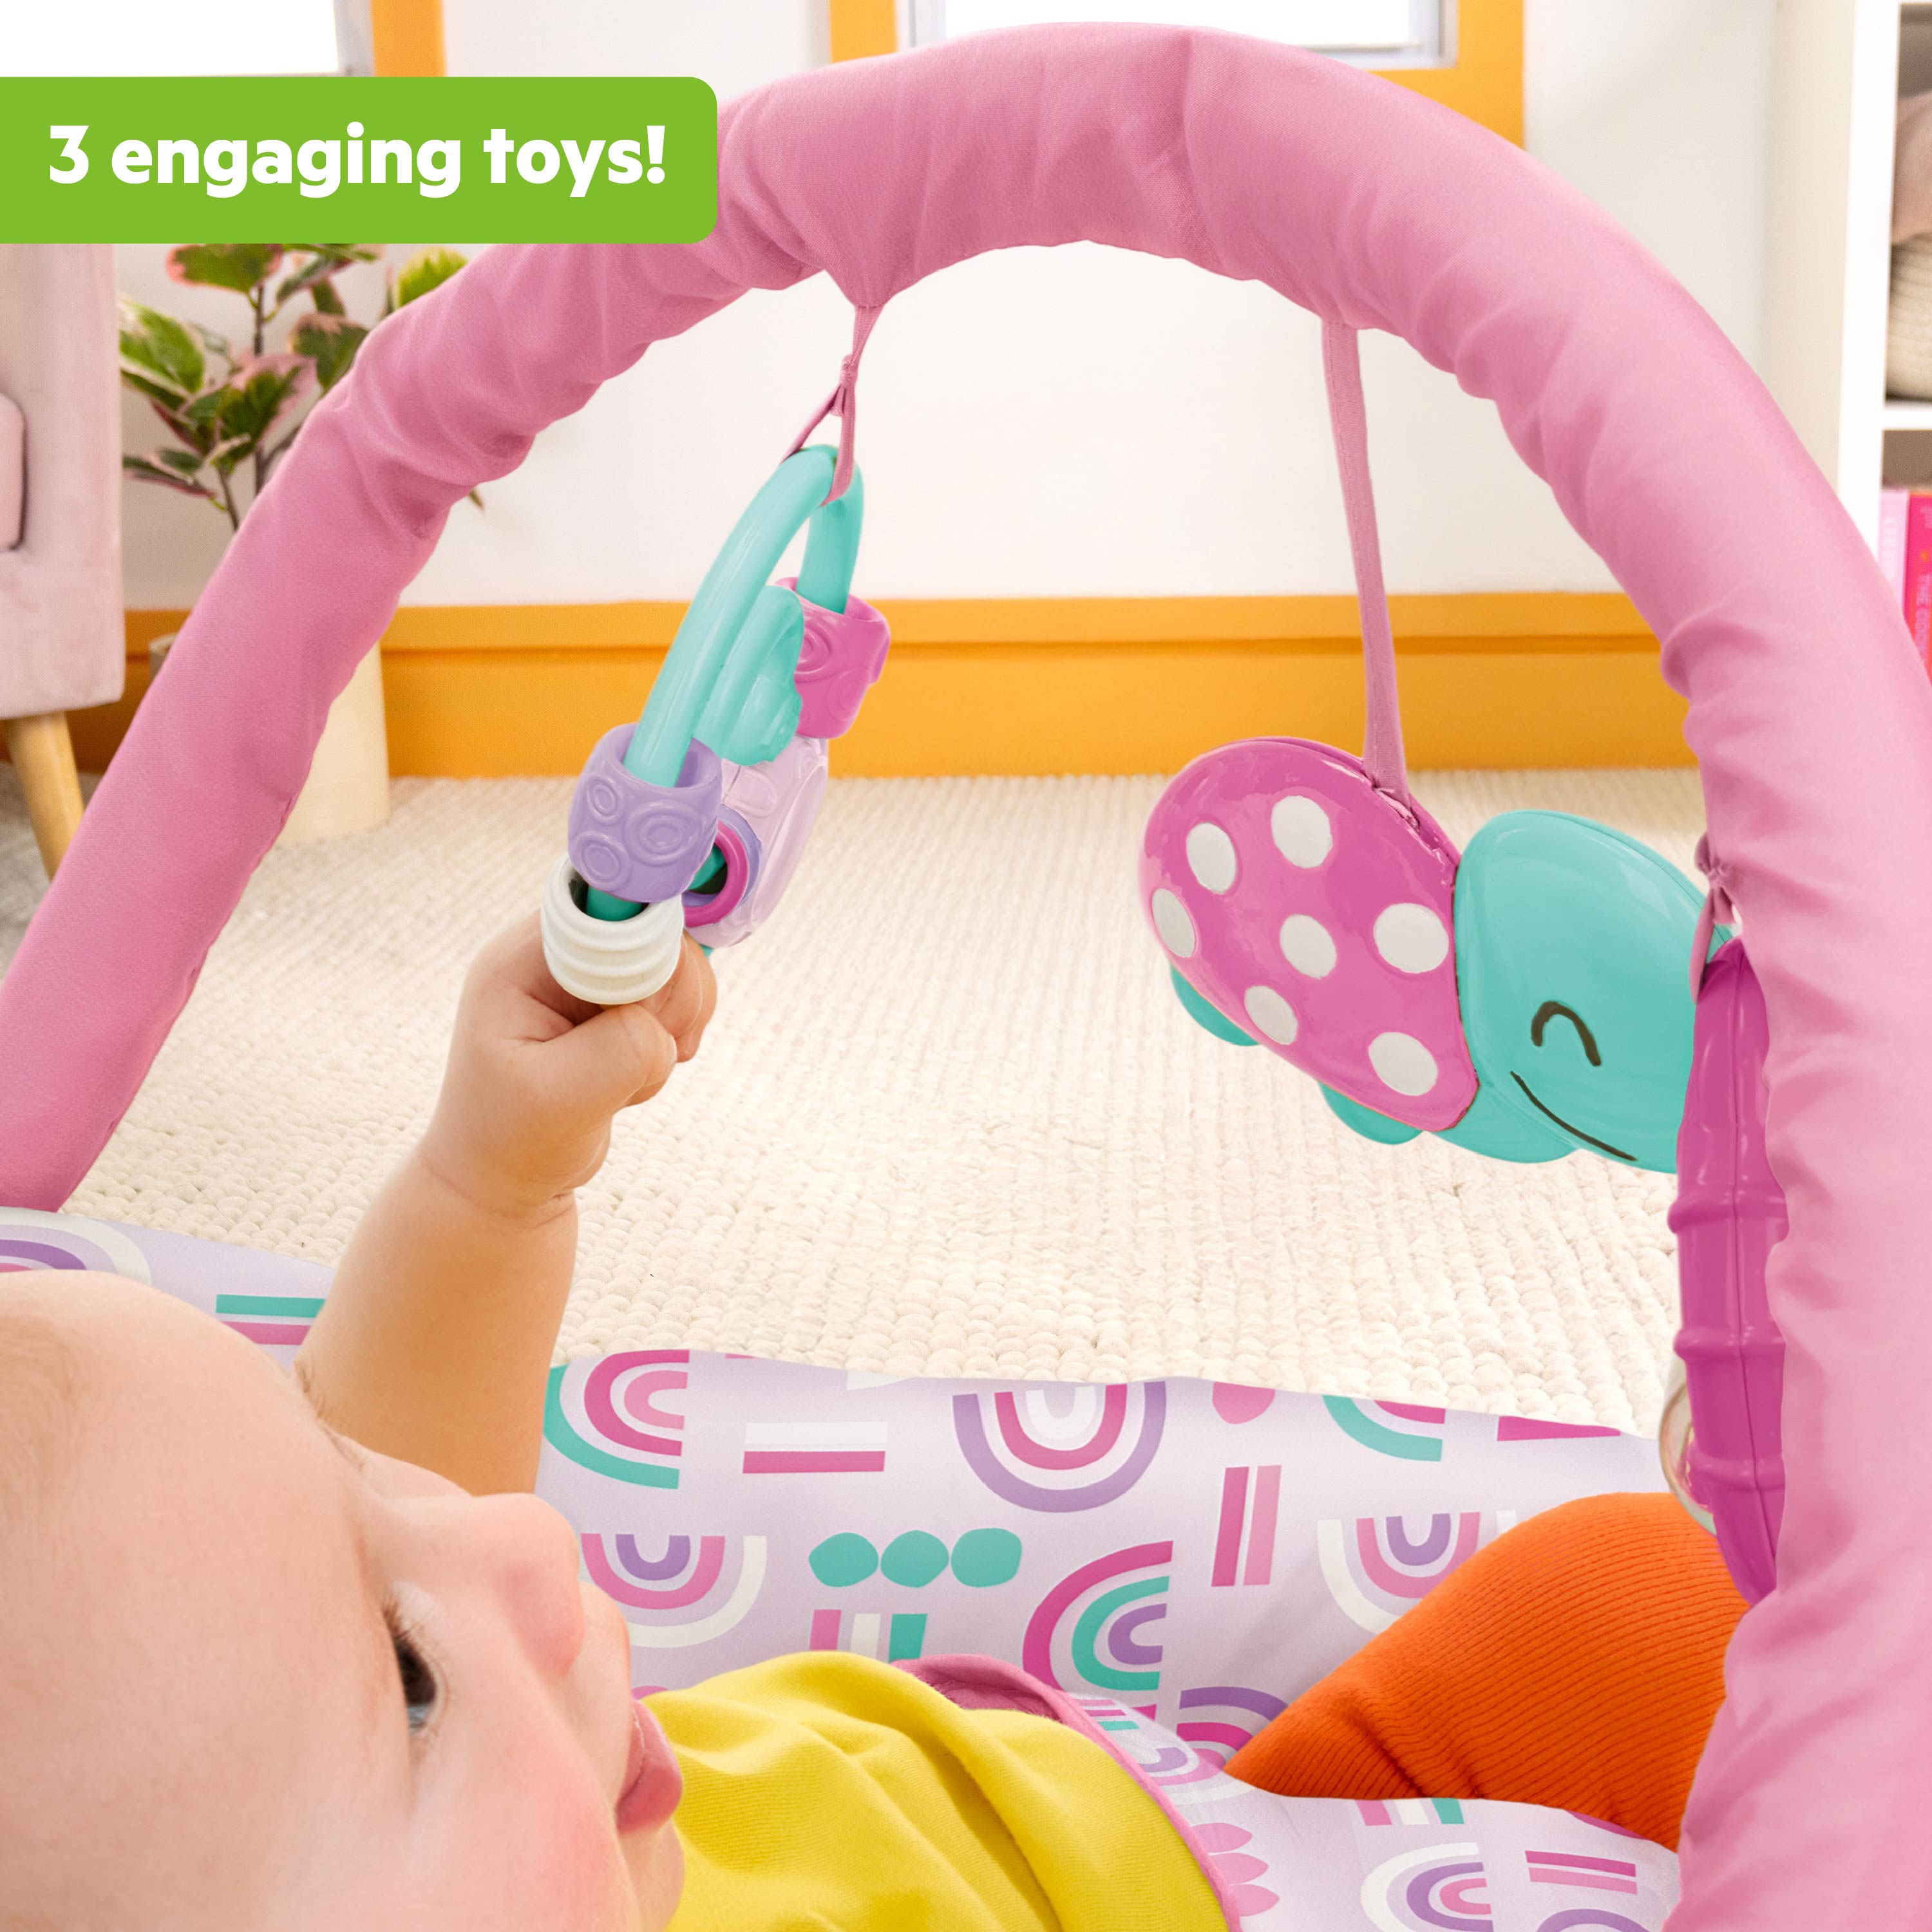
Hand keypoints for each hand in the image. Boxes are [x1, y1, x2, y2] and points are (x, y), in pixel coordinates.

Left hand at [419, 914, 715, 1220]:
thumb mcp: (561, 1101)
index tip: (649, 1011)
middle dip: (667, 999)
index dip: (647, 948)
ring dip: (673, 1026)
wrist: (503, 1177)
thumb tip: (664, 1025)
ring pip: (678, 967)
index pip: (605, 910)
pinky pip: (679, 997)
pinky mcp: (615, 1002)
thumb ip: (621, 1051)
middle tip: (643, 1056)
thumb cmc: (512, 1139)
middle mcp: (554, 955)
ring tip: (628, 1078)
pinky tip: (635, 1077)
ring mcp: (587, 978)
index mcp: (521, 960)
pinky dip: (674, 1039)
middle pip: (654, 931)